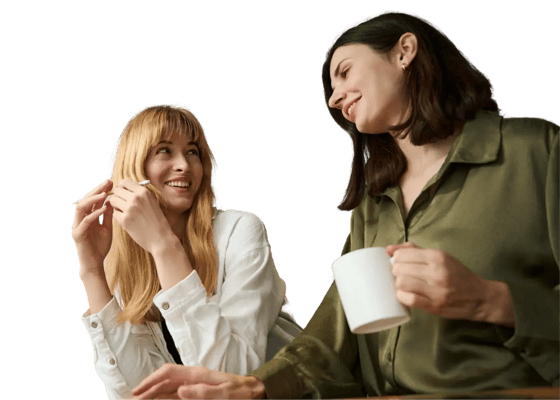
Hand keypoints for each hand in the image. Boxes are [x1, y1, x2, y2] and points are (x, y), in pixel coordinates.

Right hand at [71, 179, 113, 273]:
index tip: (112, 182)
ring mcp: (77, 226)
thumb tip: (112, 200)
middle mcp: (80, 219)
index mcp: (87, 216)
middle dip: (96, 190)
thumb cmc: (101, 246)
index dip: (101, 190)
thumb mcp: (107, 227)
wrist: (95, 263)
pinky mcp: (78, 235)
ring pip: (80, 208)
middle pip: (85, 200)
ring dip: (92, 199)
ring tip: (104, 194)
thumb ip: (107, 215)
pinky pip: (84, 222)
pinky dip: (93, 214)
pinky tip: (102, 209)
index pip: (92, 199)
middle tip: (108, 182)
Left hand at [106, 179, 171, 253]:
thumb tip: (125, 186)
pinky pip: (114, 213)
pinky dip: (118, 217)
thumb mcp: (152, 201)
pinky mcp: (125, 220)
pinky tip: (126, 221)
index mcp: (144, 192)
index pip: (125, 181)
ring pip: (112, 201)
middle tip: (122, 204)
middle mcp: (136, 198)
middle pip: (117, 191)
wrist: (161, 238)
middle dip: (117, 196)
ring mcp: (130, 209)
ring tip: (124, 212)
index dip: (121, 186)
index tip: (121, 192)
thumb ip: (140, 193)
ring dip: (116, 206)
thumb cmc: (157, 221)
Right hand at [131, 364, 265, 399]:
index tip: (138, 391)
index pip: (168, 373)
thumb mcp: (224, 393)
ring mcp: (194, 385)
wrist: (254, 391)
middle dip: (148, 388)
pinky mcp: (197, 393)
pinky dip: (164, 398)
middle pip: (165, 381)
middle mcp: (193, 378)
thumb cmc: (241, 392)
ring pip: (168, 388)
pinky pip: (176, 396)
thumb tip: (180, 390)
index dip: (151, 380)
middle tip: (134, 399)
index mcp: (197, 374)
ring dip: (154, 394)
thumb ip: (203, 392)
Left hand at [386, 242, 489, 320]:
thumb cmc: (456, 274)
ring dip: (398, 284)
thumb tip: (388, 249)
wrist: (479, 296)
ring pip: (402, 283)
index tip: (400, 263)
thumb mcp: (439, 256)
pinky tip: (405, 294)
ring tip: (404, 284)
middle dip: (396, 271)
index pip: (402, 255)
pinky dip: (402, 296)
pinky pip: (408, 299)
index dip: (396, 259)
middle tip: (401, 274)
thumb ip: (413, 250)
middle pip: (399, 268)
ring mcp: (436, 290)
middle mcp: (437, 272)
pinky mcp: (434, 306)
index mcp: (437, 256)